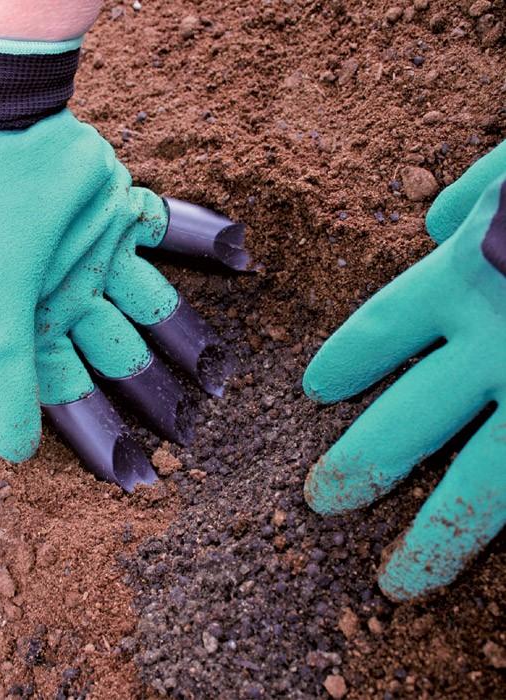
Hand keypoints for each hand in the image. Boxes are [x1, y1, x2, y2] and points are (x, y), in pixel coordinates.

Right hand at [0, 24, 249, 489]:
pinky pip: (176, 233)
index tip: (141, 479)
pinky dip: (209, 244)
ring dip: (189, 339)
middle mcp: (70, 301)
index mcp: (35, 329)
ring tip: (222, 377)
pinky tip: (241, 258)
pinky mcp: (128, 214)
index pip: (74, 396)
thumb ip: (4, 384)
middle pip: (122, 359)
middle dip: (156, 395)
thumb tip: (12, 457)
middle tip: (196, 435)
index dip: (104, 436)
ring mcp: (102, 258)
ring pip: (155, 307)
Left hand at [303, 143, 505, 599]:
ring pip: (483, 489)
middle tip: (320, 501)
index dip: (347, 361)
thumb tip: (433, 222)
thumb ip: (481, 192)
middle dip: (362, 465)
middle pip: (408, 422)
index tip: (317, 391)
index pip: (382, 330)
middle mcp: (500, 343)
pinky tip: (495, 572)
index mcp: (470, 275)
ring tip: (396, 580)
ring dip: (437, 540)